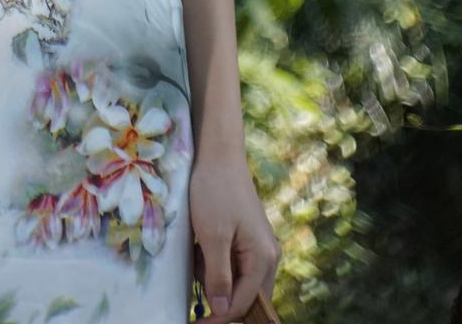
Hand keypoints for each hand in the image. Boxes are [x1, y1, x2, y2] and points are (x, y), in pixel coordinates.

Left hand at [188, 149, 280, 319]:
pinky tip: (200, 246)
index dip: (217, 318)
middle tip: (194, 286)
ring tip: (196, 253)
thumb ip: (218, 275)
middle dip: (217, 298)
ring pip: (236, 281)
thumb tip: (221, 310)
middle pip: (244, 296)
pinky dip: (213, 262)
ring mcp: (258, 247)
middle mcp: (267, 256)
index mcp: (263, 259)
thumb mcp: (212, 235)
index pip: (242, 304)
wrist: (218, 153)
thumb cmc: (214, 191)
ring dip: (213, 277)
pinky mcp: (246, 238)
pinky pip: (232, 264)